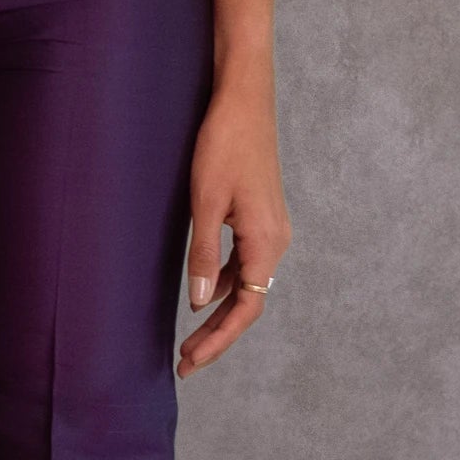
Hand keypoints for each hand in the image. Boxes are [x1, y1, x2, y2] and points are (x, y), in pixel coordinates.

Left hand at [178, 68, 289, 374]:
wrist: (244, 97)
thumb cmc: (224, 144)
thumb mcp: (205, 202)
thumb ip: (203, 255)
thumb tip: (198, 303)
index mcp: (266, 243)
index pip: (245, 309)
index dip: (218, 340)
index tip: (189, 362)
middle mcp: (276, 241)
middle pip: (248, 303)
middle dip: (216, 335)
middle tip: (184, 361)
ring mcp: (271, 228)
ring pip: (246, 284)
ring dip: (219, 311)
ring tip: (189, 335)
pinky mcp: (261, 215)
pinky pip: (244, 262)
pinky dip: (223, 282)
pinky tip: (201, 288)